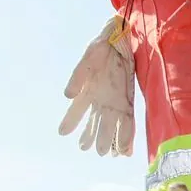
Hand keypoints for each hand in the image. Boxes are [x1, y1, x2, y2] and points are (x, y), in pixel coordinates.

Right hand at [59, 17, 135, 156]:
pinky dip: (126, 136)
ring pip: (111, 126)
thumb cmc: (102, 46)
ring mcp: (115, 101)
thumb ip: (78, 77)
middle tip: (90, 149)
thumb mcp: (88, 59)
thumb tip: (67, 96)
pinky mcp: (128, 101)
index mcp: (87, 91)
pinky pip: (128, 122)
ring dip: (109, 140)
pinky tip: (125, 150)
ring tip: (107, 154)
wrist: (123, 37)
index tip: (62, 133)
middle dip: (93, 137)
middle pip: (95, 123)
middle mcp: (100, 99)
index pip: (76, 111)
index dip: (69, 122)